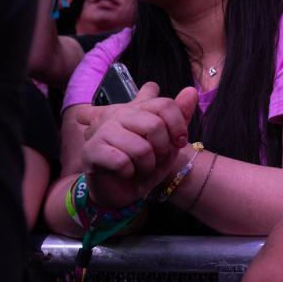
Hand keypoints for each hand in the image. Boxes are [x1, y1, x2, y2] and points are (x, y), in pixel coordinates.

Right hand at [76, 83, 198, 207]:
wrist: (123, 191)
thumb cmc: (146, 165)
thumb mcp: (170, 142)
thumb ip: (180, 116)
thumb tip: (191, 90)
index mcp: (139, 109)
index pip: (165, 104)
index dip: (178, 127)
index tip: (179, 142)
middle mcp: (119, 115)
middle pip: (155, 125)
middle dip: (162, 150)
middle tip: (155, 159)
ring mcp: (102, 131)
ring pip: (141, 148)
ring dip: (147, 165)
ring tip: (139, 168)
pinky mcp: (91, 150)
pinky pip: (122, 161)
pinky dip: (130, 173)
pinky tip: (124, 173)